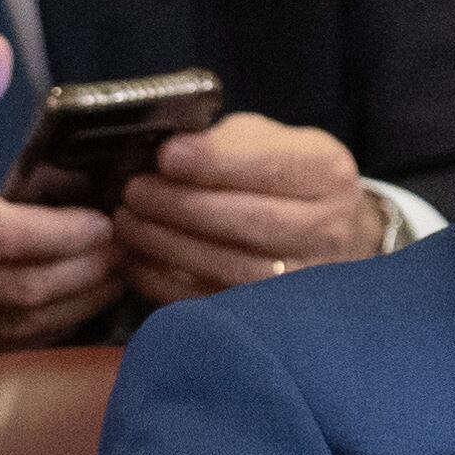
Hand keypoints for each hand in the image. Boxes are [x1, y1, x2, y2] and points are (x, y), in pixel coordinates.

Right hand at [0, 37, 120, 371]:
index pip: (13, 235)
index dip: (70, 234)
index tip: (103, 220)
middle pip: (24, 288)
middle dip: (85, 273)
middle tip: (121, 253)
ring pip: (13, 328)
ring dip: (70, 309)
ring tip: (105, 284)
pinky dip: (33, 342)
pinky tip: (59, 319)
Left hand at [115, 112, 383, 304]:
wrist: (327, 233)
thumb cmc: (279, 177)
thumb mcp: (267, 140)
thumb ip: (226, 140)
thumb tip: (170, 152)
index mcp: (327, 172)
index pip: (272, 166)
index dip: (214, 162)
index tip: (167, 156)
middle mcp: (325, 228)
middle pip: (249, 221)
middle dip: (181, 205)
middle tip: (134, 192)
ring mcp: (303, 278)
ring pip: (229, 267)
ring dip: (166, 244)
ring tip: (127, 222)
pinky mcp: (269, 314)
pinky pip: (211, 301)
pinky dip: (162, 280)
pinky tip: (132, 257)